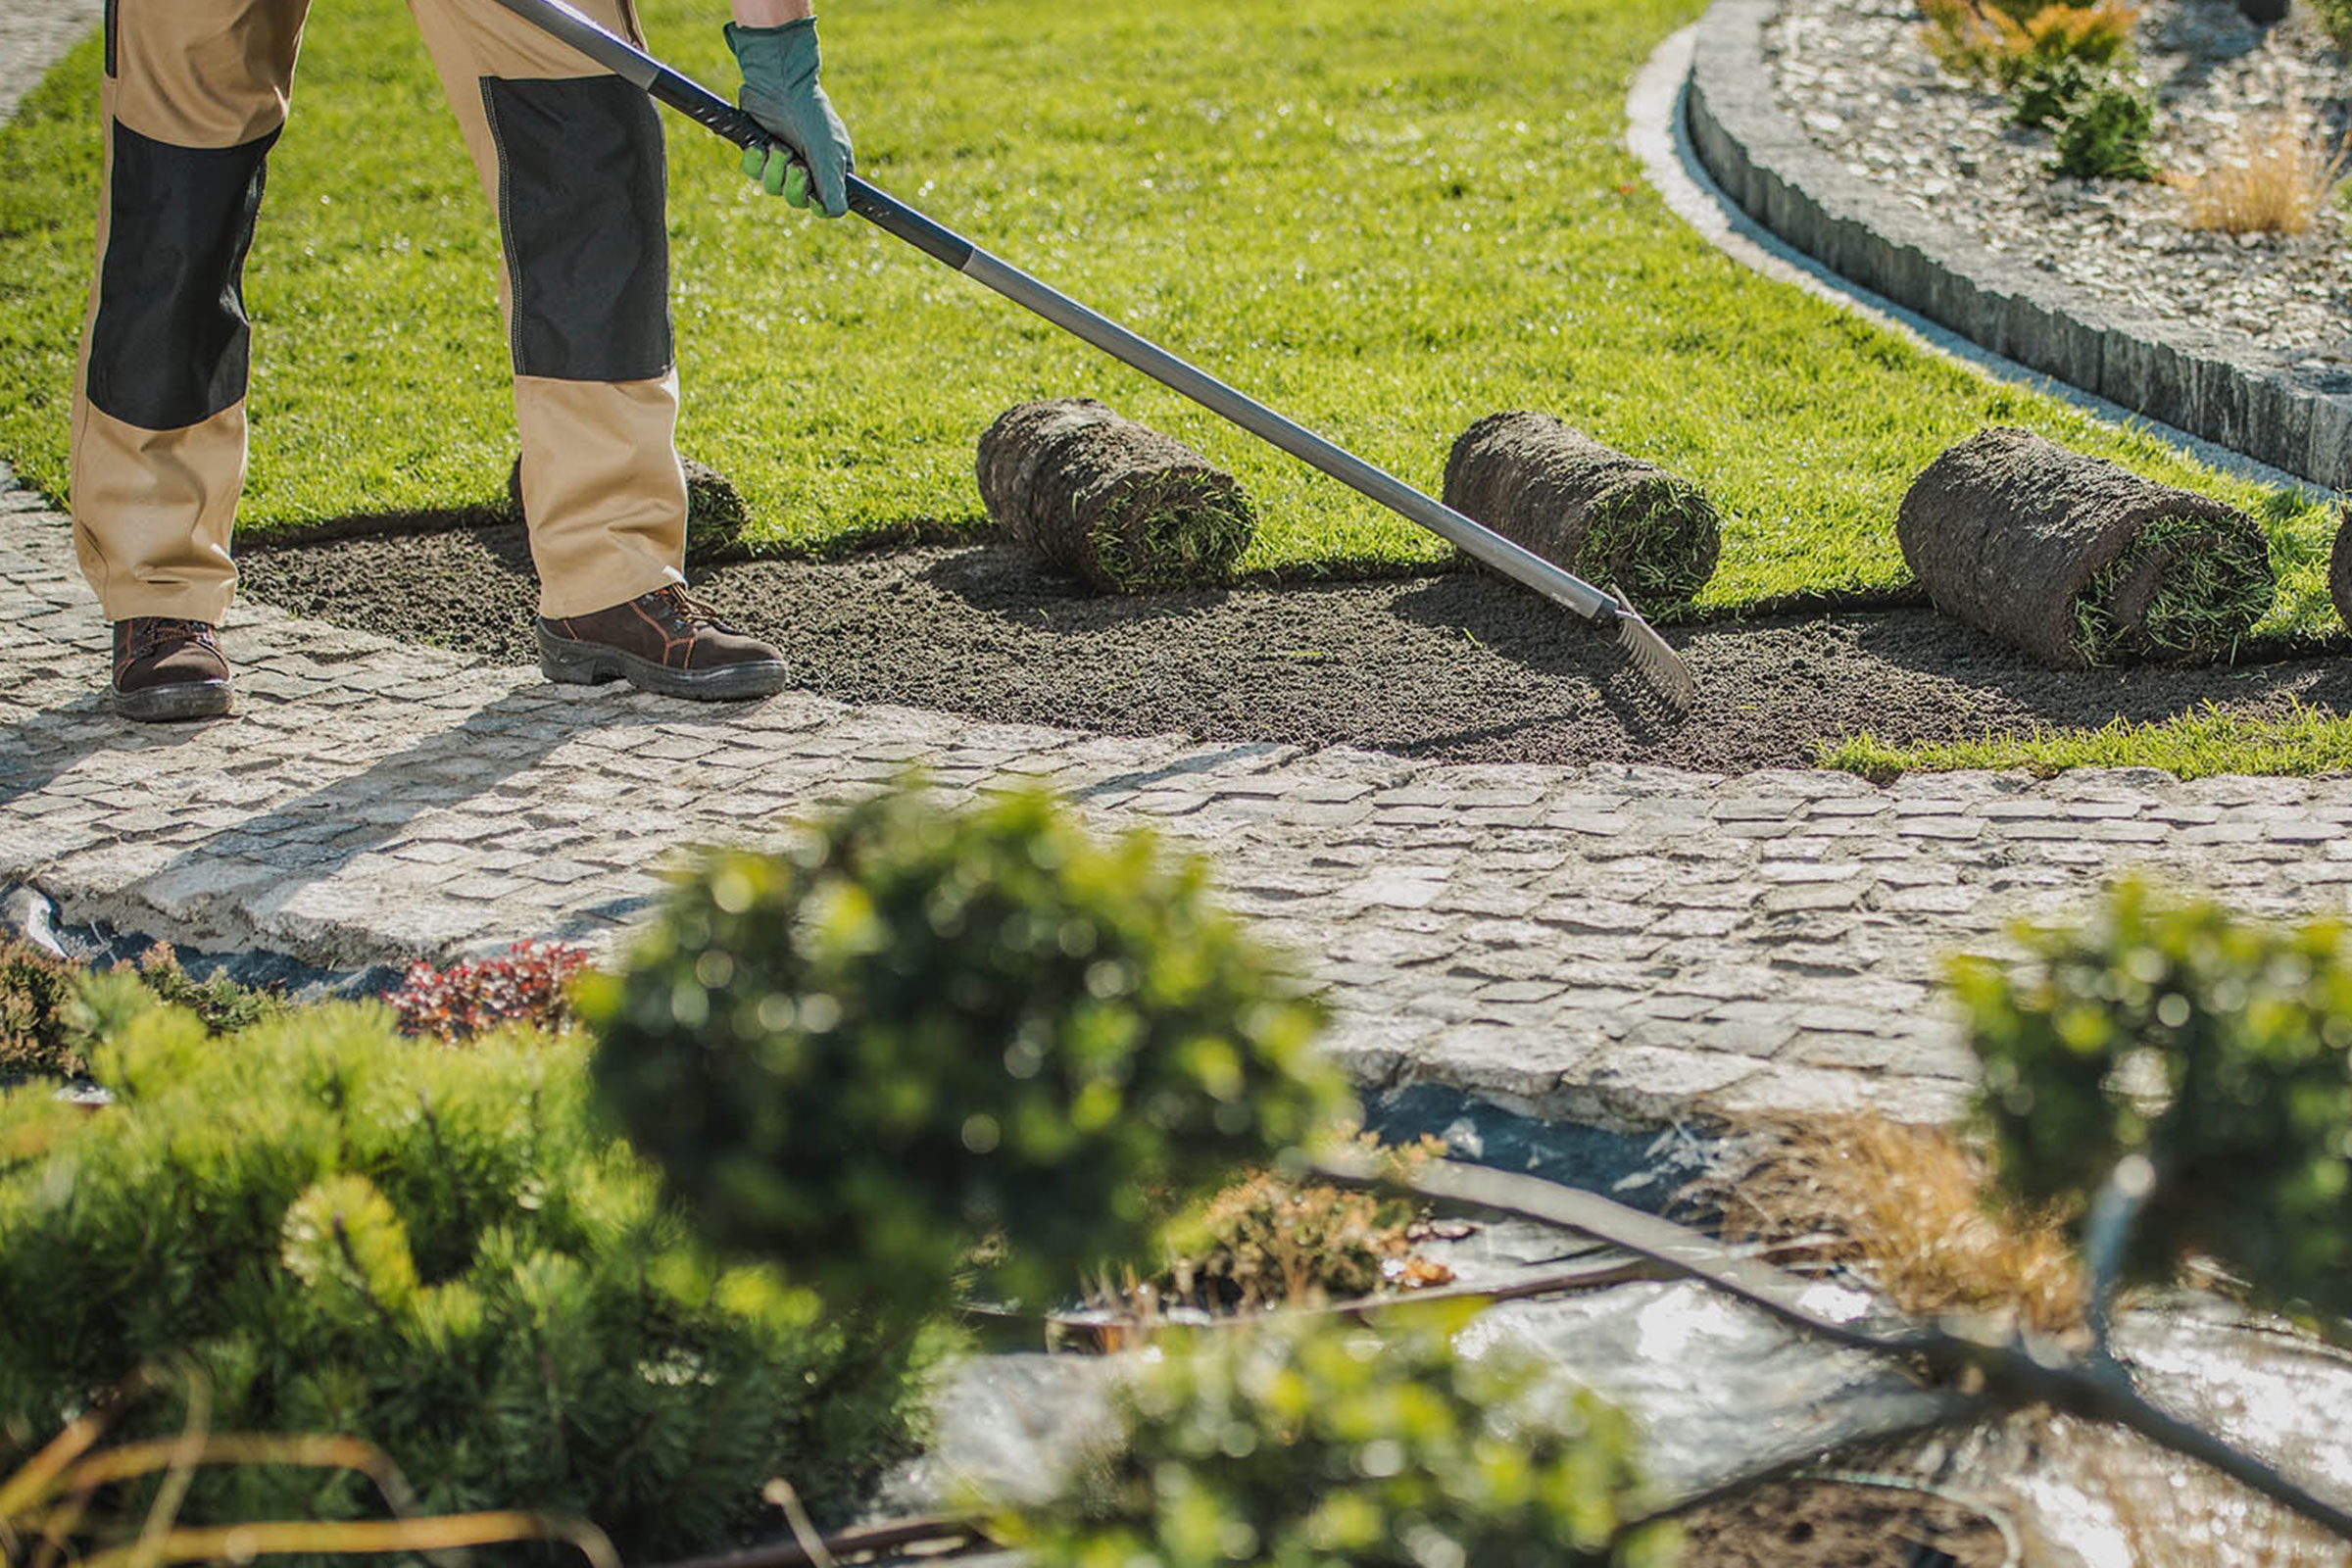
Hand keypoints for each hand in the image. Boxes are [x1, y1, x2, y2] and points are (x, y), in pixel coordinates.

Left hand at [723, 18, 852, 217]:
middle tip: (796, 165)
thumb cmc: (812, 116)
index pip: (824, 205)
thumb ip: (833, 187)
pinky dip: (754, 161)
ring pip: (772, 188)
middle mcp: (807, 166)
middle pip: (795, 200)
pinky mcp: (758, 149)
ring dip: (774, 169)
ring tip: (777, 147)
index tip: (813, 197)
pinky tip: (759, 144)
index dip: (816, 205)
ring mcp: (781, 159)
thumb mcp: (829, 154)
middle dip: (793, 185)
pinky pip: (752, 171)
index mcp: (830, 169)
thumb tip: (837, 214)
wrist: (781, 83)